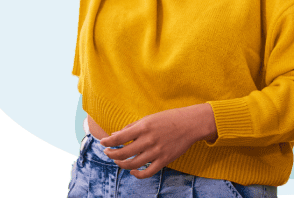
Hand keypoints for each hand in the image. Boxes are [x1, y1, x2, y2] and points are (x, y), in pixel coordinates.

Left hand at [99, 104, 217, 178]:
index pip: (119, 138)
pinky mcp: (164, 160)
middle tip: (108, 153)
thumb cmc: (169, 118)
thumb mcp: (150, 118)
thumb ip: (133, 127)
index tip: (103, 143)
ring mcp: (156, 152)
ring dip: (121, 164)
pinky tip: (133, 171)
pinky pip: (147, 173)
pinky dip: (137, 175)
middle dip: (112, 154)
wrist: (191, 124)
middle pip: (123, 153)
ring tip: (118, 161)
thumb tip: (116, 136)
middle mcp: (149, 140)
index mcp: (144, 127)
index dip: (108, 142)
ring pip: (132, 164)